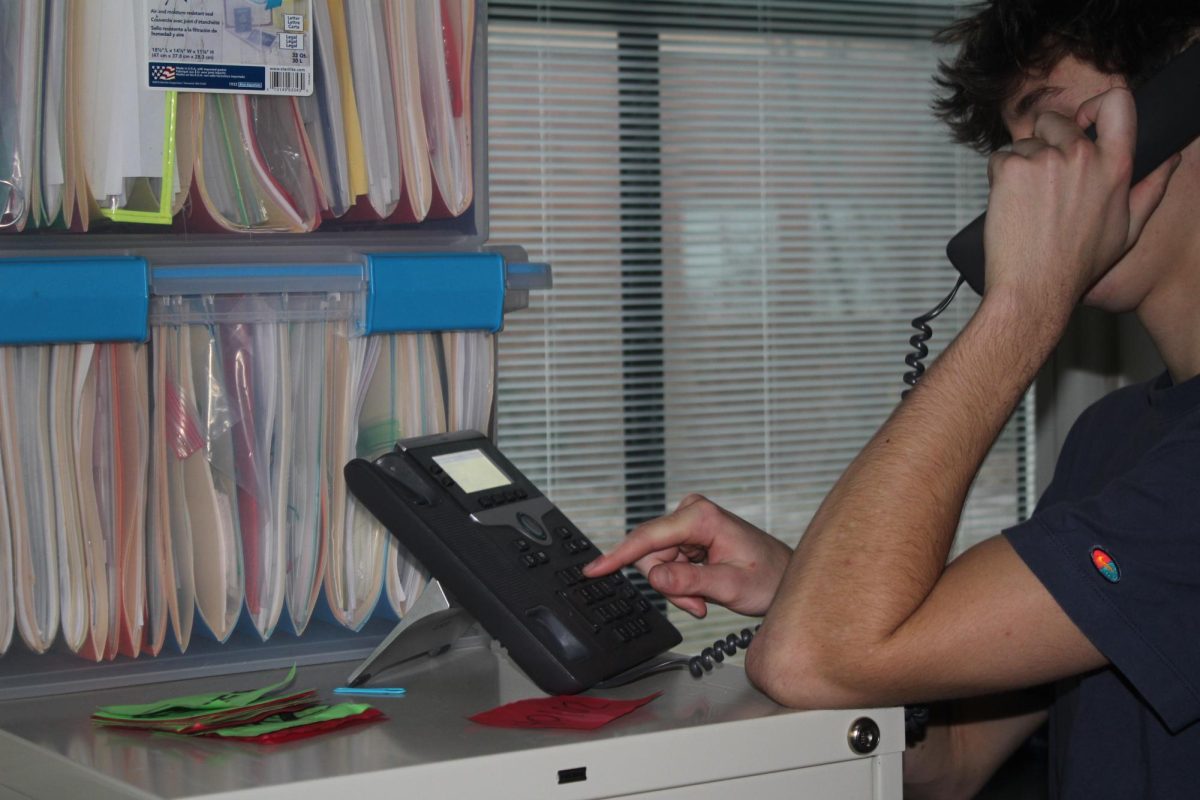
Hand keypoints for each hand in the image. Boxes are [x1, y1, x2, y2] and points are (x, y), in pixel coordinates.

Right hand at [583, 494, 792, 617]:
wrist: (783, 577)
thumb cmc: (768, 577)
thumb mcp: (729, 586)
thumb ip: (690, 582)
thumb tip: (656, 577)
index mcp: (701, 516)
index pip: (648, 537)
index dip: (618, 555)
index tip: (594, 569)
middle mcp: (691, 512)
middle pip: (650, 553)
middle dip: (668, 584)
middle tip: (696, 603)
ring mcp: (688, 523)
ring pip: (656, 562)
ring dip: (675, 587)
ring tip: (703, 598)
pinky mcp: (687, 535)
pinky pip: (666, 563)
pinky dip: (680, 583)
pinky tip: (702, 590)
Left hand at [983, 87, 1179, 309]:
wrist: (1035, 285)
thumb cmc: (1077, 263)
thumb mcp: (1128, 229)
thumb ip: (1150, 189)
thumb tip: (1171, 160)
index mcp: (1115, 166)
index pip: (1118, 102)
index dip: (1094, 106)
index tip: (1080, 123)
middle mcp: (1081, 156)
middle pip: (1056, 121)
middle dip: (1043, 142)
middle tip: (1040, 181)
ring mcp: (1045, 160)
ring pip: (1023, 143)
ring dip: (1020, 166)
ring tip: (1027, 203)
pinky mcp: (1012, 169)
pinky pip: (999, 157)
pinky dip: (998, 177)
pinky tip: (1010, 205)